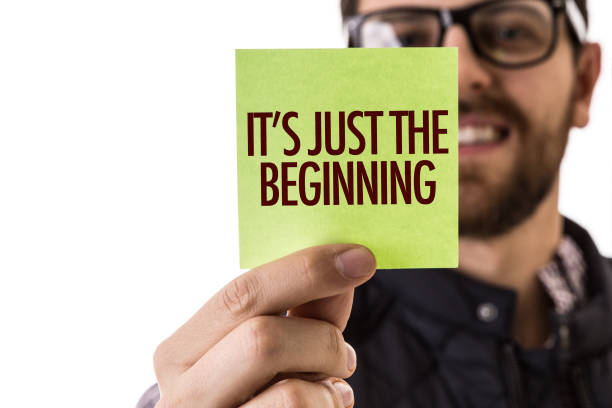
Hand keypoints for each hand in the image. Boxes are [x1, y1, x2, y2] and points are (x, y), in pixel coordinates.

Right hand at [153, 244, 375, 407]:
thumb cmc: (250, 395)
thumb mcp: (267, 351)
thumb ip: (303, 312)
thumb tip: (347, 265)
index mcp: (180, 352)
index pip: (239, 296)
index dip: (305, 272)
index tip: (358, 258)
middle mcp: (182, 394)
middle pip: (263, 340)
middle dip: (322, 338)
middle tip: (344, 354)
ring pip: (292, 396)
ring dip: (329, 386)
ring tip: (331, 388)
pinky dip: (328, 406)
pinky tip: (322, 406)